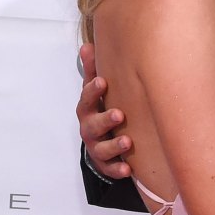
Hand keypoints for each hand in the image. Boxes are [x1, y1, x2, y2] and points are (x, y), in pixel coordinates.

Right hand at [78, 43, 131, 178]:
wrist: (101, 139)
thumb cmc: (100, 108)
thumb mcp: (97, 90)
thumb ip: (93, 69)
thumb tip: (87, 45)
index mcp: (88, 108)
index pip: (86, 98)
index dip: (93, 90)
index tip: (103, 81)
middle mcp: (90, 128)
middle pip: (92, 125)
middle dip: (105, 119)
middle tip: (119, 114)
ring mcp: (97, 147)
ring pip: (102, 149)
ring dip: (114, 146)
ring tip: (128, 141)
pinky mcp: (105, 164)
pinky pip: (110, 168)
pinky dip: (117, 169)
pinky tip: (128, 168)